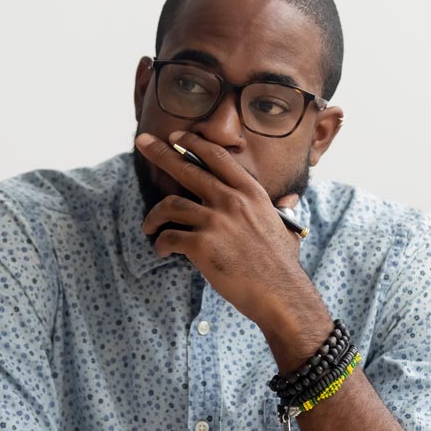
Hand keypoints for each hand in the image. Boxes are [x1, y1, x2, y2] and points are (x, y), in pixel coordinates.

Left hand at [134, 130, 312, 330]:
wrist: (281, 293)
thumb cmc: (282, 265)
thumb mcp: (284, 226)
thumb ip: (278, 210)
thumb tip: (288, 201)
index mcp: (251, 193)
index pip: (217, 157)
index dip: (194, 144)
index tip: (177, 137)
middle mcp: (231, 201)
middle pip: (186, 169)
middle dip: (160, 153)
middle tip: (143, 142)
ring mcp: (215, 222)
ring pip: (170, 205)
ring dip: (153, 216)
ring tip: (148, 226)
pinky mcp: (202, 246)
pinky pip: (169, 238)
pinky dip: (160, 244)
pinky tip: (161, 251)